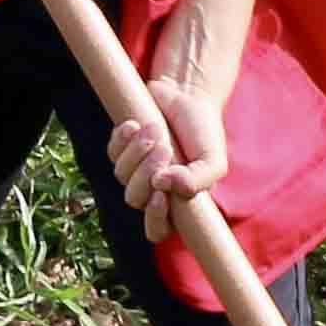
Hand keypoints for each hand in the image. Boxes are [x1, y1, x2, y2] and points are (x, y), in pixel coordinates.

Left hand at [104, 74, 232, 230]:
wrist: (189, 95)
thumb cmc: (203, 132)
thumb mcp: (212, 159)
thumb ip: (198, 180)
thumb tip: (164, 184)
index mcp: (176, 202)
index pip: (156, 230)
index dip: (154, 218)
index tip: (160, 194)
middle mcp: (152, 190)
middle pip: (134, 199)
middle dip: (147, 172)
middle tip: (165, 148)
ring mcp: (134, 170)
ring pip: (121, 175)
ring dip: (137, 151)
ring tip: (156, 128)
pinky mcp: (121, 148)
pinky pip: (113, 151)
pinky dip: (123, 137)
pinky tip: (136, 123)